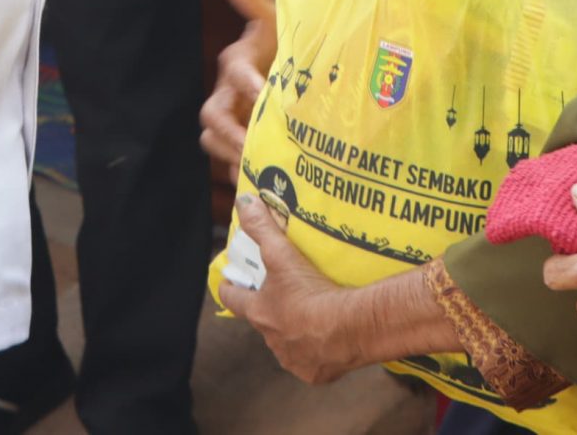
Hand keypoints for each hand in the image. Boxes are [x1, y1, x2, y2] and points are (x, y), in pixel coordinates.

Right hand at [201, 0, 277, 177]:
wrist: (290, 73)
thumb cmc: (283, 48)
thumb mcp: (277, 25)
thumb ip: (258, 1)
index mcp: (238, 64)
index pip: (232, 71)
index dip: (246, 82)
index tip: (262, 93)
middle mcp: (228, 94)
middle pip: (213, 116)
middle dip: (230, 132)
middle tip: (254, 146)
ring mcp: (232, 122)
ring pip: (214, 142)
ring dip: (233, 156)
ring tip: (258, 171)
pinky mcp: (238, 145)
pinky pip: (230, 164)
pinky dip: (243, 174)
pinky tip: (265, 185)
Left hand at [225, 196, 373, 383]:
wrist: (349, 328)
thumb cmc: (310, 292)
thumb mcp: (282, 255)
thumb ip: (262, 227)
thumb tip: (244, 202)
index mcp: (259, 313)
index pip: (232, 299)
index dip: (229, 288)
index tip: (227, 282)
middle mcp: (271, 340)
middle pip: (263, 322)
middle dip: (269, 310)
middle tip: (282, 295)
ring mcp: (292, 359)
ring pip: (287, 343)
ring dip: (294, 332)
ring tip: (312, 316)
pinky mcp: (315, 373)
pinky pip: (313, 361)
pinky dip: (317, 351)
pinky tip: (330, 338)